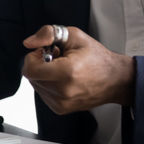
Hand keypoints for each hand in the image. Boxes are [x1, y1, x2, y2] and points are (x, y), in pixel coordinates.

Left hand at [21, 26, 135, 114]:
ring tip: (61, 68)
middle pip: (31, 77)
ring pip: (36, 86)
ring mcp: (62, 103)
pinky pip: (43, 94)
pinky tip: (62, 78)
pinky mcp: (61, 109)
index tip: (44, 52)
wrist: (115, 79)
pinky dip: (48, 85)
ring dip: (43, 75)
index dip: (33, 57)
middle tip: (56, 58)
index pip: (30, 70)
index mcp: (66, 72)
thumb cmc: (96, 57)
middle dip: (39, 64)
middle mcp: (63, 92)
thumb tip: (29, 42)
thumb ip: (48, 34)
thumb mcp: (74, 36)